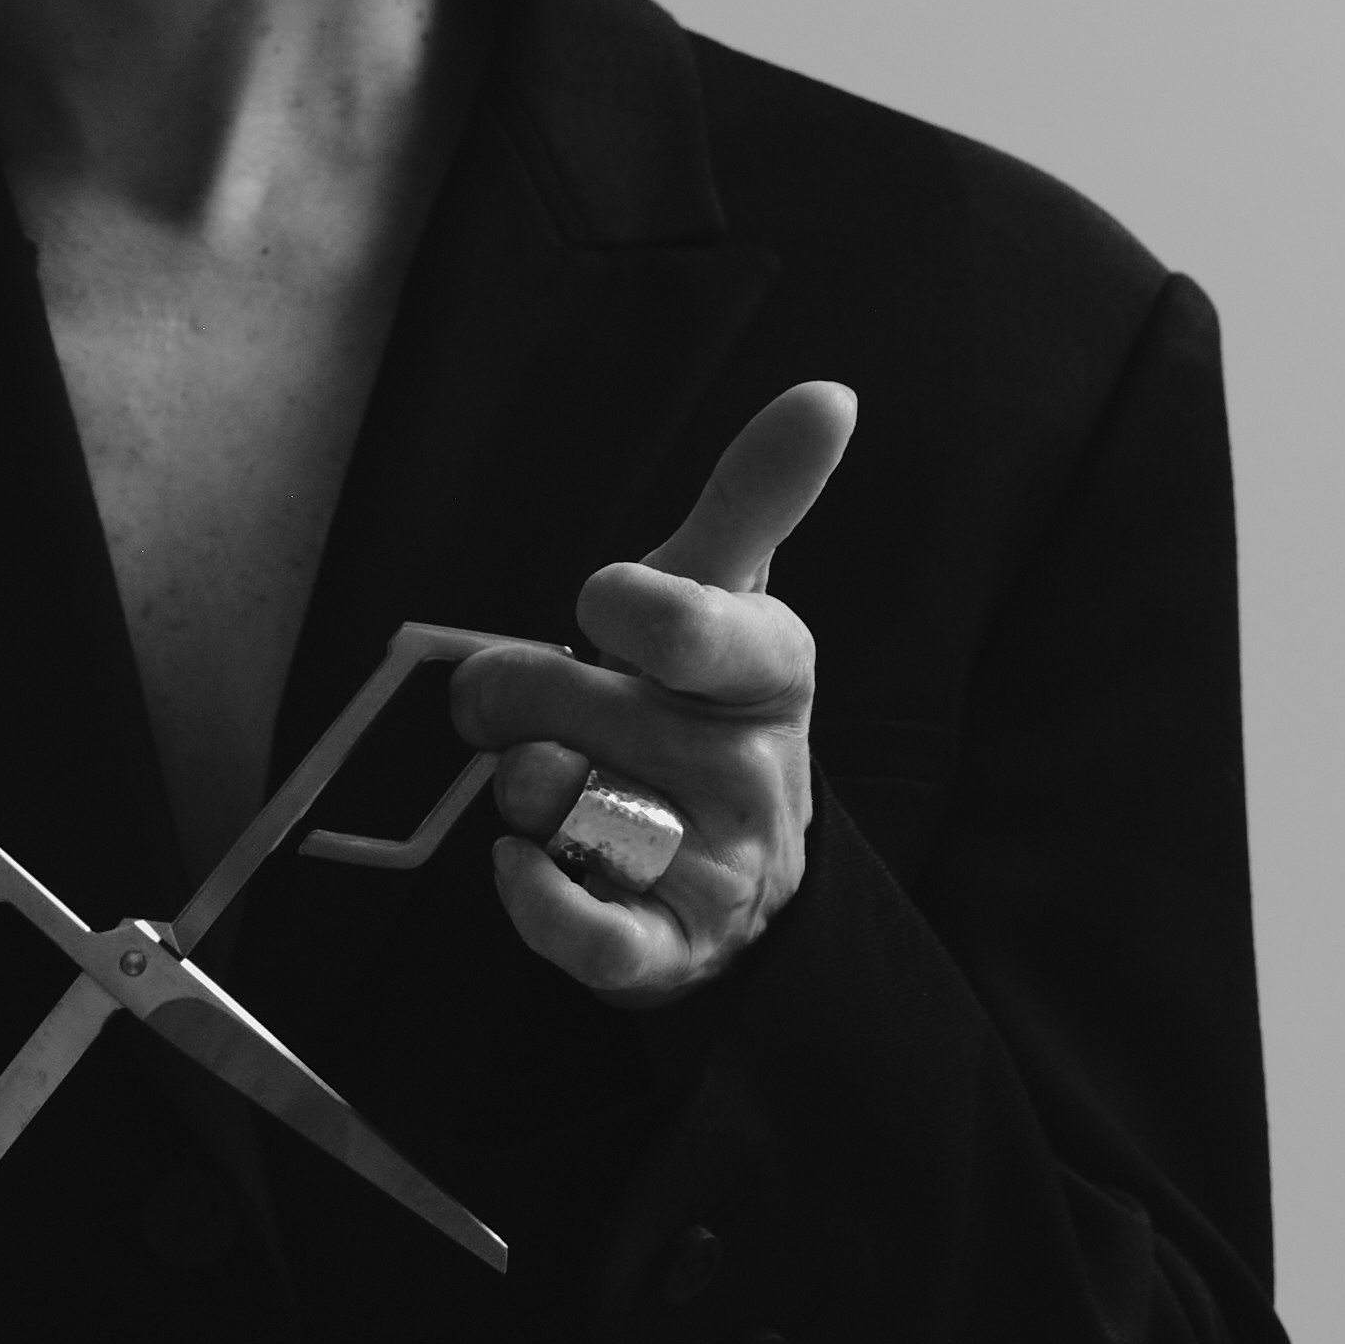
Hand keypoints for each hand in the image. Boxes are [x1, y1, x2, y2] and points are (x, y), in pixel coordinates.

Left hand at [450, 380, 859, 1000]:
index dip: (619, 607)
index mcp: (769, 667)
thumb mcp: (728, 599)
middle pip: (571, 705)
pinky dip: (532, 898)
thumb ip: (755, 496)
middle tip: (526, 708)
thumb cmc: (701, 713)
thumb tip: (830, 393)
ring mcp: (718, 865)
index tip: (603, 607)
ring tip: (554, 787)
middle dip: (514, 698)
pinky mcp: (671, 950)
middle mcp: (754, 768)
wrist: (732, 884)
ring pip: (558, 801)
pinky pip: (584, 928)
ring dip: (519, 791)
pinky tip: (520, 867)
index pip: (683, 621)